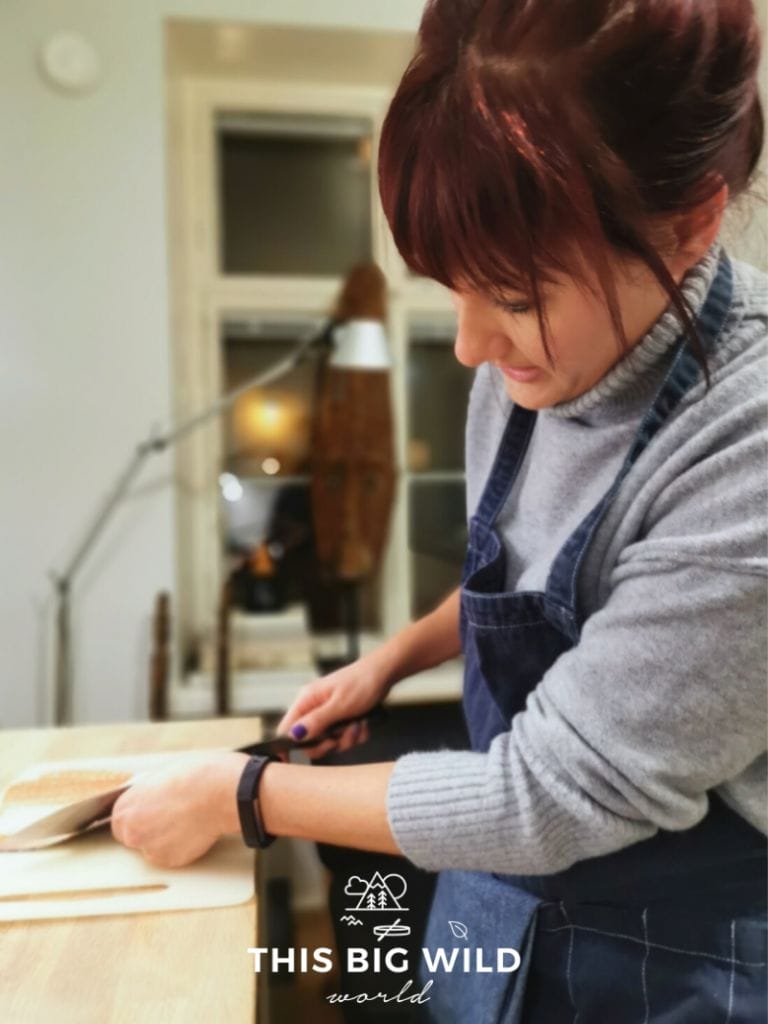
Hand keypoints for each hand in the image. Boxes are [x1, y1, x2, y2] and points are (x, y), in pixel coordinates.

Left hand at [111, 751, 248, 867]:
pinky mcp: (172, 861)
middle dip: (148, 829)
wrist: (221, 792)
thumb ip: (146, 792)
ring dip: (165, 839)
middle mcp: (132, 832)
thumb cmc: (196, 776)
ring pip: (153, 848)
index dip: (138, 815)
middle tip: (170, 816)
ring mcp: (151, 849)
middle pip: (133, 837)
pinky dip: (180, 847)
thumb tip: (145, 797)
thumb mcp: (162, 774)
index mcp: (125, 808)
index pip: (120, 821)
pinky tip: (192, 830)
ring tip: (185, 820)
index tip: (150, 812)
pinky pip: (171, 855)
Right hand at [277, 652, 393, 758]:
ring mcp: (328, 714)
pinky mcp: (341, 718)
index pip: (286, 728)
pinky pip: (343, 737)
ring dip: (346, 738)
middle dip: (328, 743)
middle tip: (341, 737)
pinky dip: (355, 734)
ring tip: (358, 725)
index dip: (287, 746)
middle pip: (309, 741)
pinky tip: (363, 724)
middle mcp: (314, 708)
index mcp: (307, 700)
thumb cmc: (362, 683)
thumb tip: (294, 735)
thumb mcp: (340, 705)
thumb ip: (317, 721)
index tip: (291, 761)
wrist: (384, 674)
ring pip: (329, 741)